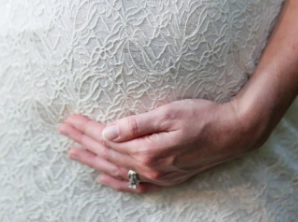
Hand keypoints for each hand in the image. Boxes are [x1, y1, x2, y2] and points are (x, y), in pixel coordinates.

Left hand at [58, 98, 267, 192]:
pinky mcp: (168, 177)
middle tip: (63, 131)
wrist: (234, 133)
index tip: (68, 119)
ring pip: (117, 169)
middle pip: (108, 154)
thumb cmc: (203, 116)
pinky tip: (104, 177)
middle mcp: (151, 167)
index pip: (107, 138)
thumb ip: (136, 124)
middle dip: (83, 141)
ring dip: (93, 160)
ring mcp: (160, 175)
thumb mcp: (169, 113)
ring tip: (73, 152)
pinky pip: (135, 184)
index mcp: (148, 149)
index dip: (86, 128)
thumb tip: (107, 132)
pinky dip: (116, 181)